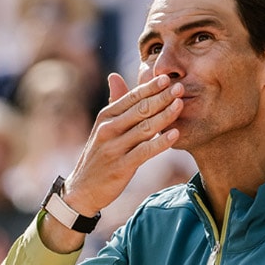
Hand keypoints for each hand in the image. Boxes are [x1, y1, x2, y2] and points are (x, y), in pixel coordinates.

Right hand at [39, 72, 183, 252]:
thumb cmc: (99, 155)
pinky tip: (175, 134)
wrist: (83, 188)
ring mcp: (114, 148)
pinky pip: (145, 151)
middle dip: (161, 97)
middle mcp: (108, 129)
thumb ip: (114, 103)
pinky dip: (161, 143)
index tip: (167, 78)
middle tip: (180, 87)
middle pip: (140, 109)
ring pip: (144, 128)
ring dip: (165, 116)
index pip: (131, 97)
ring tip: (181, 105)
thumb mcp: (103, 127)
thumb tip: (115, 76)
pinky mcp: (121, 166)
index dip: (150, 87)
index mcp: (106, 117)